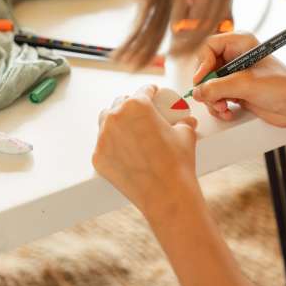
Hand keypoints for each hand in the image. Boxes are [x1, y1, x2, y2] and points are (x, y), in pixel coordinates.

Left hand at [92, 85, 198, 215]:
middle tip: (142, 115)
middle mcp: (115, 117)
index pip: (143, 91)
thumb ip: (184, 122)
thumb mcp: (186, 134)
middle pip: (120, 103)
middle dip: (131, 105)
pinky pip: (103, 145)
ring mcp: (103, 138)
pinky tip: (124, 152)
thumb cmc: (178, 162)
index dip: (151, 91)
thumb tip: (188, 120)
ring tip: (129, 131)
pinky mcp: (98, 157)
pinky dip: (112, 145)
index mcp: (137, 105)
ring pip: (106, 121)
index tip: (153, 94)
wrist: (166, 195)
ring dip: (117, 122)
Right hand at [193, 32, 285, 127]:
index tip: (201, 80)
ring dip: (212, 100)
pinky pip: (217, 97)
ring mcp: (235, 75)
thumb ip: (218, 87)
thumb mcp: (246, 85)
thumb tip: (197, 92)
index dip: (202, 64)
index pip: (209, 47)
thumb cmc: (284, 87)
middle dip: (207, 87)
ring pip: (209, 86)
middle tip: (213, 98)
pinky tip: (228, 112)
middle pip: (206, 69)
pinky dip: (219, 107)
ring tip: (223, 108)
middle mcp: (236, 57)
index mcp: (241, 43)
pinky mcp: (236, 91)